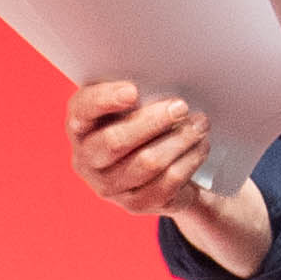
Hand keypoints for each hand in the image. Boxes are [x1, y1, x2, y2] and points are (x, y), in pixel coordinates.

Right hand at [66, 77, 216, 215]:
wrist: (155, 167)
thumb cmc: (140, 121)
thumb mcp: (130, 103)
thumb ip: (134, 92)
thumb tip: (165, 74)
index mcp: (79, 126)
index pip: (83, 110)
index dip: (105, 100)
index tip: (133, 91)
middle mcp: (86, 159)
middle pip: (116, 141)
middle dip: (153, 121)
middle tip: (181, 106)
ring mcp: (109, 187)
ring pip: (147, 163)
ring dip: (179, 140)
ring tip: (200, 124)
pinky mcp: (135, 205)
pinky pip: (167, 183)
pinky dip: (189, 161)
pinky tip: (200, 146)